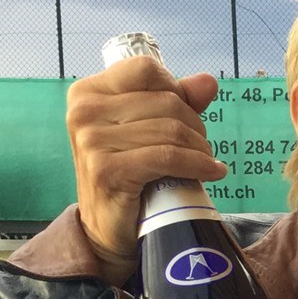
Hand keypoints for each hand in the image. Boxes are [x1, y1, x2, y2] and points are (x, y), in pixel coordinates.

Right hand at [66, 57, 227, 280]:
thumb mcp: (148, 131)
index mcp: (88, 92)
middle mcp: (84, 112)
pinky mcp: (108, 170)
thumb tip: (208, 81)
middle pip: (166, 101)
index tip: (185, 117)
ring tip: (206, 163)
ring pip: (171, 130)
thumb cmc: (130, 175)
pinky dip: (199, 165)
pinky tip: (213, 173)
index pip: (147, 69)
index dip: (175, 90)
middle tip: (202, 150)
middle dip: (195, 126)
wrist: (108, 229)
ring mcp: (92, 141)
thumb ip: (176, 101)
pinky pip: (169, 158)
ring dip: (200, 149)